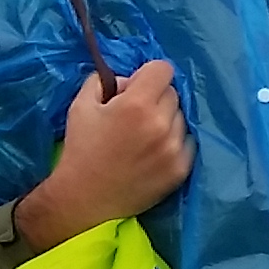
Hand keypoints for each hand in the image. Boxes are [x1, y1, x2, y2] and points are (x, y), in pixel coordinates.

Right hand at [15, 58, 190, 240]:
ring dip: (166, 120)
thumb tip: (130, 80)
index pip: (163, 69)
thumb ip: (104, 80)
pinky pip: (188, 142)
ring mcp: (174, 148)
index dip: (148, 75)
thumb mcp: (81, 105)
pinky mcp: (181, 169)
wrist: (85, 199)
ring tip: (145, 136)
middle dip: (156, 97)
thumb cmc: (81, 149)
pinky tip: (154, 152)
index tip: (138, 88)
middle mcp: (161, 124)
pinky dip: (174, 142)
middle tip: (136, 115)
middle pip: (173, 93)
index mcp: (137, 104)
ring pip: (181, 117)